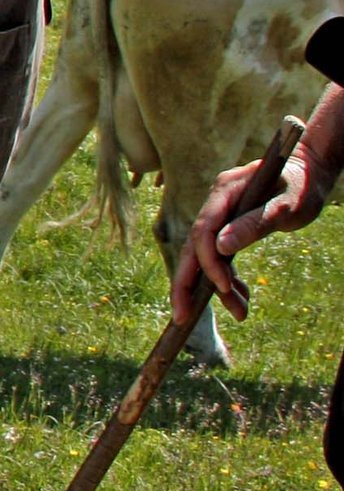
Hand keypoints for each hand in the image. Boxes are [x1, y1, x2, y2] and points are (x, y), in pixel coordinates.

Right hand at [173, 140, 326, 324]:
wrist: (308, 173)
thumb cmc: (300, 185)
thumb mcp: (286, 206)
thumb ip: (254, 224)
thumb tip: (220, 248)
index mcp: (223, 191)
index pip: (203, 231)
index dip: (206, 262)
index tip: (220, 289)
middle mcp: (214, 204)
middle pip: (193, 246)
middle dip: (186, 284)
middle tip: (182, 317)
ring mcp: (219, 216)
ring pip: (207, 257)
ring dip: (217, 287)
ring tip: (240, 313)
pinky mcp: (228, 227)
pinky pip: (221, 257)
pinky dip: (229, 278)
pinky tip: (242, 297)